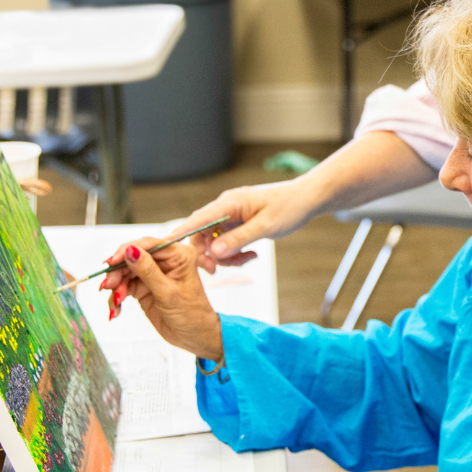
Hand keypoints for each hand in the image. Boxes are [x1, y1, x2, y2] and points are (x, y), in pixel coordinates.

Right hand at [100, 238, 224, 360]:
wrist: (194, 337)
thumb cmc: (191, 315)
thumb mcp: (168, 293)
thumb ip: (148, 271)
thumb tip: (130, 250)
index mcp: (178, 255)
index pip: (148, 244)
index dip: (126, 250)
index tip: (111, 262)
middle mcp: (165, 261)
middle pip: (132, 257)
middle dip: (118, 272)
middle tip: (107, 286)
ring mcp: (153, 273)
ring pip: (125, 272)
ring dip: (116, 288)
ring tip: (115, 304)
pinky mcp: (144, 287)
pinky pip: (124, 286)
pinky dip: (117, 297)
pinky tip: (116, 310)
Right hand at [170, 181, 322, 271]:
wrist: (307, 199)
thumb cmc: (289, 207)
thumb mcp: (266, 227)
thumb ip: (239, 239)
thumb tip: (213, 253)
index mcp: (229, 203)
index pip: (196, 220)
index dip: (178, 236)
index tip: (164, 251)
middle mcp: (225, 208)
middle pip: (201, 235)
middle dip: (208, 255)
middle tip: (217, 272)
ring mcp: (231, 216)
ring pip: (214, 242)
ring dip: (225, 256)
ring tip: (247, 260)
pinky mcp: (238, 224)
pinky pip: (227, 242)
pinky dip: (235, 253)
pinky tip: (252, 255)